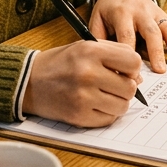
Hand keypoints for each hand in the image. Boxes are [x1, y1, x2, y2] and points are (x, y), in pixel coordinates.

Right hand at [22, 40, 141, 126]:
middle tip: (111, 84)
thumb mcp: (84, 47)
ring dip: (117, 102)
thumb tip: (138, 77)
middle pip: (130, 87)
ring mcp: (84, 97)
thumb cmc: (59, 63)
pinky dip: (105, 113)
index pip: (134, 62)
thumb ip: (113, 55)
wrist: (28, 81)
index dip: (132, 68)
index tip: (124, 70)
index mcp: (91, 51)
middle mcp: (88, 73)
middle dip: (125, 87)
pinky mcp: (79, 116)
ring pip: (123, 105)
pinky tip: (93, 104)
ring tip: (102, 95)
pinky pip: (109, 119)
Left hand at [90, 0, 166, 72]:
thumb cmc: (108, 7)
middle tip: (160, 71)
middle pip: (151, 32)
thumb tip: (102, 63)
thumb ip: (98, 38)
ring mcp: (156, 13)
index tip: (132, 75)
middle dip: (157, 52)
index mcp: (122, 13)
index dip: (130, 56)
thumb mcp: (96, 18)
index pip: (127, 36)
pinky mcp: (165, 15)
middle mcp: (141, 12)